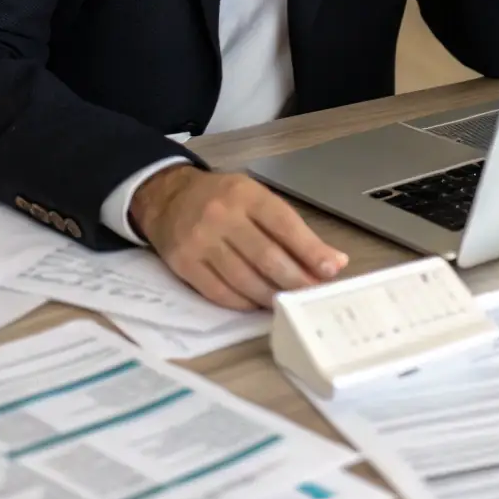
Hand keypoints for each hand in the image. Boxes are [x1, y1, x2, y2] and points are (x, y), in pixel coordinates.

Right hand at [130, 164, 347, 309]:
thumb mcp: (255, 198)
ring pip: (244, 279)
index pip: (284, 224)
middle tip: (313, 294)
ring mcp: (201, 241)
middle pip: (266, 256)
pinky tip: (259, 304)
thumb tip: (331, 261)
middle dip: (295, 280)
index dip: (310, 249)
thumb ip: (290, 228)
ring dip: (272, 295)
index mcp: (246, 195)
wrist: (168, 197)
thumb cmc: (222, 198)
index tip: (331, 269)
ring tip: (289, 302)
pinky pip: (220, 293)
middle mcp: (222, 216)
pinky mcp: (185, 264)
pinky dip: (244, 303)